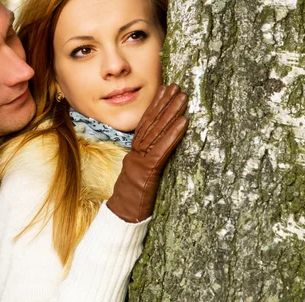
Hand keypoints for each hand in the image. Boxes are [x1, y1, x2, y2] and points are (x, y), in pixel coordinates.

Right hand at [106, 84, 188, 221]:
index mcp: (134, 153)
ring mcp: (140, 161)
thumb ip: (146, 163)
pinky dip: (173, 135)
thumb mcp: (138, 178)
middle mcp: (135, 153)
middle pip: (150, 123)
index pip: (145, 125)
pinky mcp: (147, 171)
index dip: (155, 106)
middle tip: (176, 86)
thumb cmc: (132, 201)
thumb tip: (158, 151)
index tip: (163, 90)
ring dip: (171, 113)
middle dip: (164, 103)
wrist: (121, 217)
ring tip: (182, 98)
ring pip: (156, 132)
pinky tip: (184, 122)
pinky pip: (162, 150)